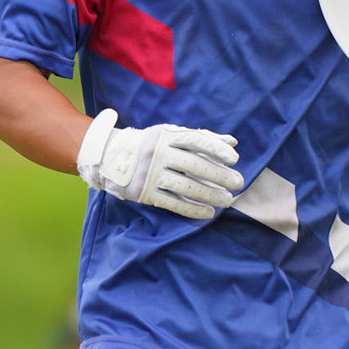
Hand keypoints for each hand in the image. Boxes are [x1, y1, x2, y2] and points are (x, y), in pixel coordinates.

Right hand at [76, 111, 243, 219]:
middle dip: (219, 175)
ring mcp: (150, 174)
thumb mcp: (172, 135)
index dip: (216, 149)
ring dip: (209, 195)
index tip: (234, 159)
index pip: (195, 141)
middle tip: (237, 183)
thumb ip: (202, 138)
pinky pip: (172, 202)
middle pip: (194, 165)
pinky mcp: (144, 192)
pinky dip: (192, 208)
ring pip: (185, 186)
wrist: (111, 157)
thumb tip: (232, 143)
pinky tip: (208, 213)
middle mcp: (158, 153)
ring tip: (227, 200)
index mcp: (166, 136)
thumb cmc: (151, 144)